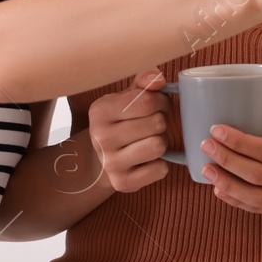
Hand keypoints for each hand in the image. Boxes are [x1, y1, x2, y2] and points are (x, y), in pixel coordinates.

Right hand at [88, 70, 171, 192]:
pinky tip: (147, 159)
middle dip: (161, 121)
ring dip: (161, 141)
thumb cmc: (120, 121)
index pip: (148, 101)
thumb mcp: (126, 96)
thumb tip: (159, 79)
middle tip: (153, 124)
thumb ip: (144, 81)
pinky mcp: (122, 183)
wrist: (101, 159)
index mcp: (100, 111)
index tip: (159, 104)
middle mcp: (101, 138)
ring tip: (149, 139)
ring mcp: (110, 163)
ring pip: (159, 146)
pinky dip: (160, 163)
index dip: (162, 101)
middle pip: (157, 123)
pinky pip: (160, 169)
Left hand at [199, 103, 261, 216]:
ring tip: (207, 170)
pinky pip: (260, 210)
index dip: (239, 142)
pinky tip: (219, 189)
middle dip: (228, 161)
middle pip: (258, 175)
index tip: (216, 130)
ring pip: (257, 198)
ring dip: (227, 185)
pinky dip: (237, 202)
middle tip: (206, 145)